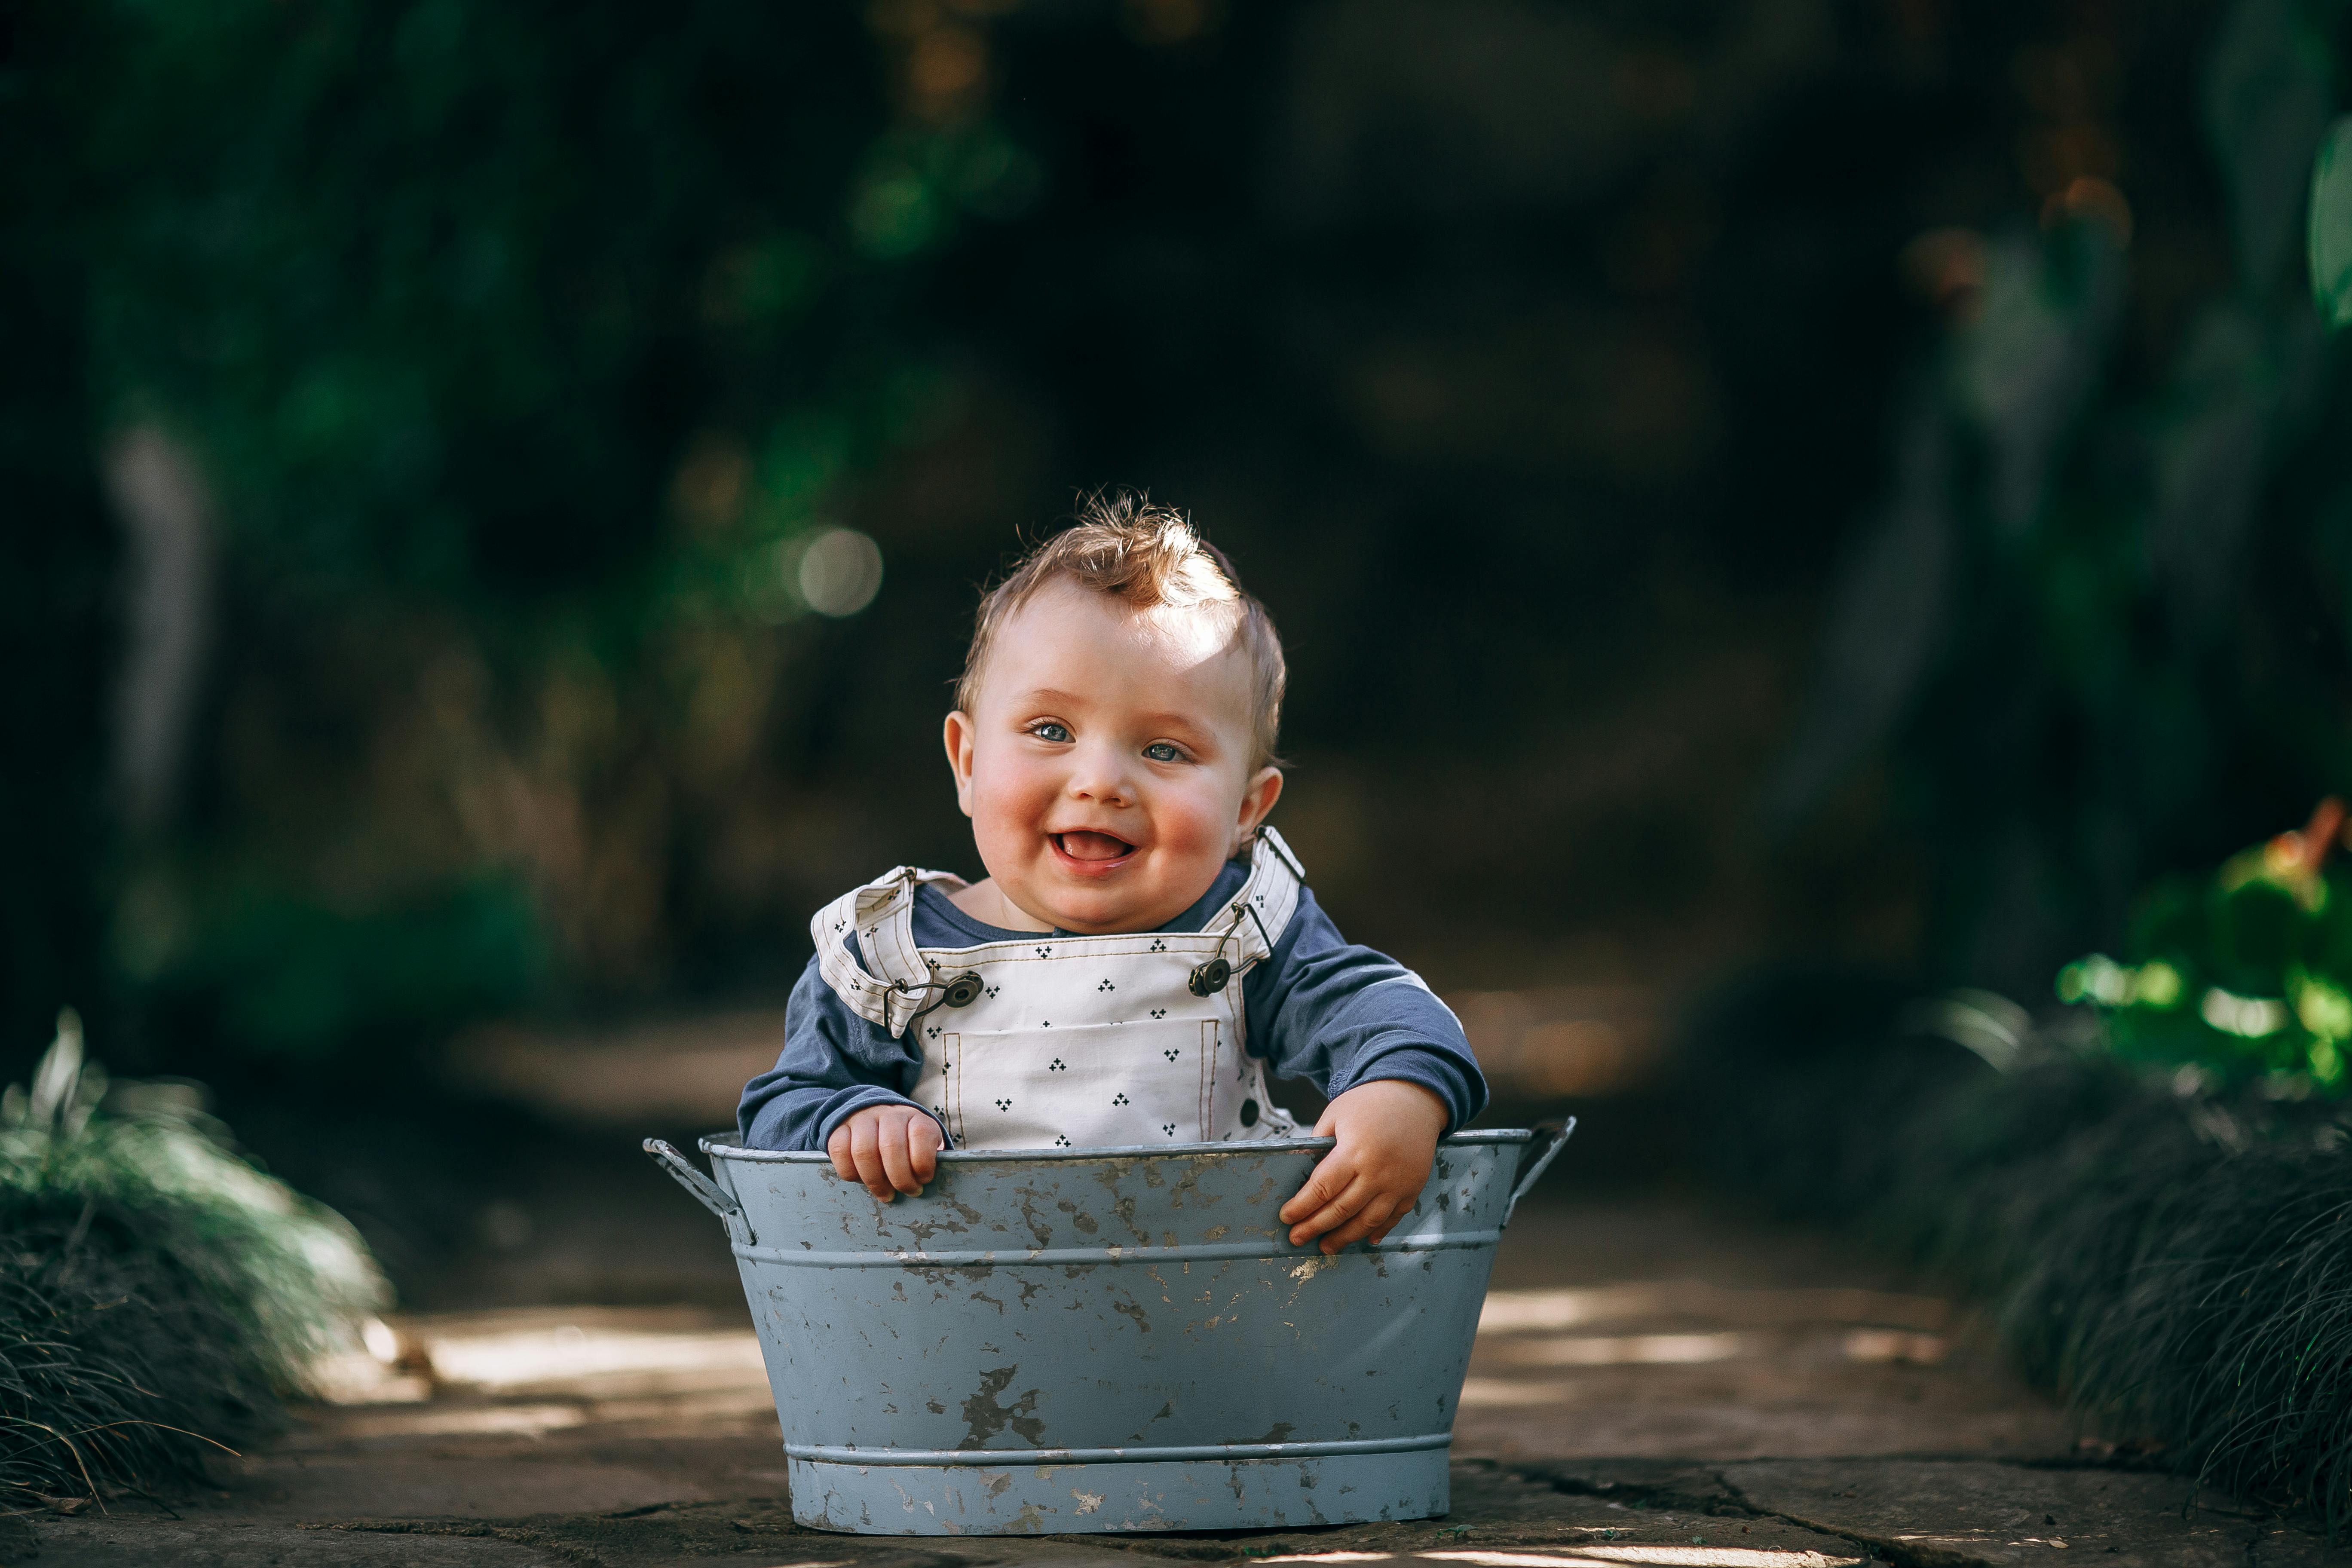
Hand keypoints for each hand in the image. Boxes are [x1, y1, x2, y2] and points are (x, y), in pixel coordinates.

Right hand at [826, 1104, 941, 1199]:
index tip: (923, 1180)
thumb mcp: (923, 1143)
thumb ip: (928, 1158)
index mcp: (914, 1117)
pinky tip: (861, 1180)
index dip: (923, 1163)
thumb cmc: (905, 1140)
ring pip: (863, 1151)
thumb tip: (925, 1180)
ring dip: (875, 1181)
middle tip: (905, 1192)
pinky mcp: (839, 1128)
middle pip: (891, 1146)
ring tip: (884, 1193)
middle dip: (900, 1179)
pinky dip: (850, 1173)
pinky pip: (839, 1151)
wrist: (874, 1116)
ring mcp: (862, 1119)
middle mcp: (888, 1114)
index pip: (921, 1134)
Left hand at [1277, 1080, 1446, 1254]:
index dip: (1302, 1207)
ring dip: (1344, 1237)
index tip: (1286, 1217)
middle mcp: (1377, 1172)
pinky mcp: (1413, 1188)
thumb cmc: (1370, 1103)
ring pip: (1368, 1221)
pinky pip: (1394, 1217)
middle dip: (1315, 1227)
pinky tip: (1364, 1239)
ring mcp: (1398, 1183)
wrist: (1414, 1097)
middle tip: (1296, 1237)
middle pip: (1342, 1209)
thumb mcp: (1336, 1114)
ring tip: (1325, 1246)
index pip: (1322, 1188)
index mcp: (1354, 1151)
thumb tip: (1304, 1174)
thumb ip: (1319, 1144)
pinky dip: (1379, 1231)